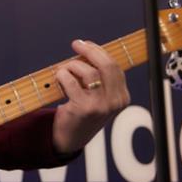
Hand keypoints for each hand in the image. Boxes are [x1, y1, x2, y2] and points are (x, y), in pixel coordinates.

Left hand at [51, 39, 130, 154]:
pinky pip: (71, 81)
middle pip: (106, 65)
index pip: (114, 66)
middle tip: (76, 44)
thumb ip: (98, 76)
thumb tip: (87, 49)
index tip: (86, 44)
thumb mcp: (98, 96)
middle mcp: (116, 102)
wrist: (70, 138)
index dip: (99, 52)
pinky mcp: (84, 108)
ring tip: (64, 71)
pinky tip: (59, 78)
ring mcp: (101, 106)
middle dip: (90, 50)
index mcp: (122, 96)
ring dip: (72, 66)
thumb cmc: (82, 111)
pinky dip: (62, 75)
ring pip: (88, 72)